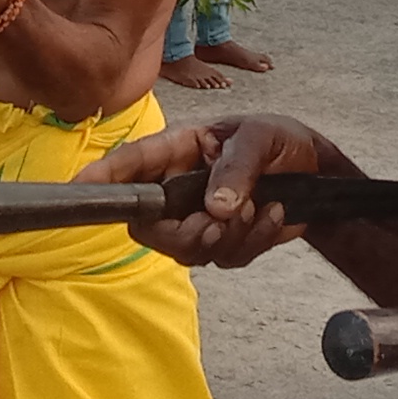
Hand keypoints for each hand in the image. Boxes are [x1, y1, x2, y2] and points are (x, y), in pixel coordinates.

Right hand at [80, 113, 350, 267]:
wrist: (318, 173)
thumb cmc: (280, 141)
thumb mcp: (261, 139)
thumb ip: (236, 169)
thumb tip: (213, 209)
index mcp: (178, 150)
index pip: (131, 165)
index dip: (103, 177)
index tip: (79, 187)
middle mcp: (178, 186)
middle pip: (148, 227)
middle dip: (182, 233)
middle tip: (217, 222)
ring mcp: (196, 217)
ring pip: (187, 250)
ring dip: (229, 235)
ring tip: (260, 207)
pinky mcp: (221, 241)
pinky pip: (224, 259)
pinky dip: (252, 241)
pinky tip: (274, 215)